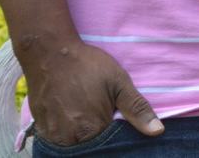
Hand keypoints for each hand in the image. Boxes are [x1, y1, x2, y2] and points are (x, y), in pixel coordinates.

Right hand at [21, 39, 162, 145]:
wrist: (50, 54)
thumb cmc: (87, 66)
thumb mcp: (118, 82)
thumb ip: (137, 108)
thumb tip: (158, 131)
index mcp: (92, 129)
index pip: (111, 144)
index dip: (115, 133)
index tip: (113, 117)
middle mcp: (70, 138)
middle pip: (91, 145)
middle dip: (98, 133)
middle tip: (97, 110)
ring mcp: (53, 135)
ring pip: (74, 144)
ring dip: (81, 134)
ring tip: (84, 111)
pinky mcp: (41, 129)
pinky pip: (58, 139)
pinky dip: (66, 131)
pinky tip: (71, 113)